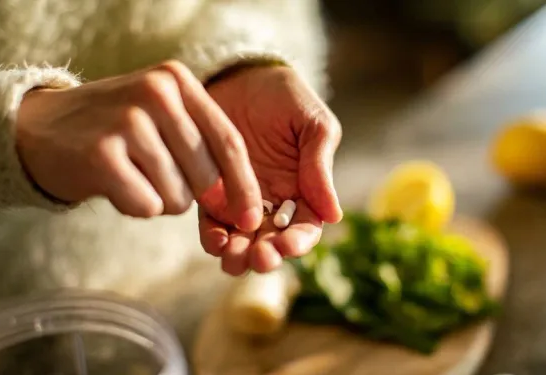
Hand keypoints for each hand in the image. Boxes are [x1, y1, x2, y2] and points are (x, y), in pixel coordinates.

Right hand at [15, 60, 262, 230]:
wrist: (38, 129)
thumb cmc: (115, 131)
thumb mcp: (161, 117)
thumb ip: (203, 147)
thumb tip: (240, 206)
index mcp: (177, 80)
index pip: (229, 141)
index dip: (245, 186)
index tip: (252, 218)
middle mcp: (156, 93)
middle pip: (206, 176)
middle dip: (188, 192)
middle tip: (154, 175)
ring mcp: (128, 122)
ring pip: (177, 197)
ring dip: (158, 199)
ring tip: (130, 173)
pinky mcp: (102, 155)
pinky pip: (146, 206)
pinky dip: (134, 205)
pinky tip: (113, 183)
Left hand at [200, 65, 342, 274]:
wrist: (240, 75)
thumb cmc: (284, 96)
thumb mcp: (313, 124)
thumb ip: (320, 166)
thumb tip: (334, 216)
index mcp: (304, 190)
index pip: (305, 228)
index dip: (298, 242)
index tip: (288, 245)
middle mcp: (273, 203)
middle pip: (272, 243)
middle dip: (266, 256)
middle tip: (258, 258)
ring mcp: (240, 200)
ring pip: (242, 240)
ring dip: (238, 256)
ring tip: (233, 258)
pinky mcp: (211, 193)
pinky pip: (211, 223)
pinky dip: (213, 238)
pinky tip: (215, 240)